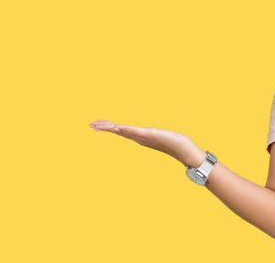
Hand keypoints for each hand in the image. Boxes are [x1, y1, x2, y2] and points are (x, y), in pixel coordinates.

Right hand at [89, 120, 206, 166]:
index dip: (107, 127)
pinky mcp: (149, 135)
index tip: (95, 125)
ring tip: (97, 125)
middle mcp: (139, 137)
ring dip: (109, 128)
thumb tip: (151, 135)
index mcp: (139, 136)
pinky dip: (124, 129)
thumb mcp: (161, 136)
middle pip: (117, 130)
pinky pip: (133, 131)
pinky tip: (116, 127)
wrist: (184, 150)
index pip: (120, 130)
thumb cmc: (175, 143)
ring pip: (122, 131)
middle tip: (90, 125)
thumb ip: (154, 135)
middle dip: (104, 128)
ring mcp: (142, 137)